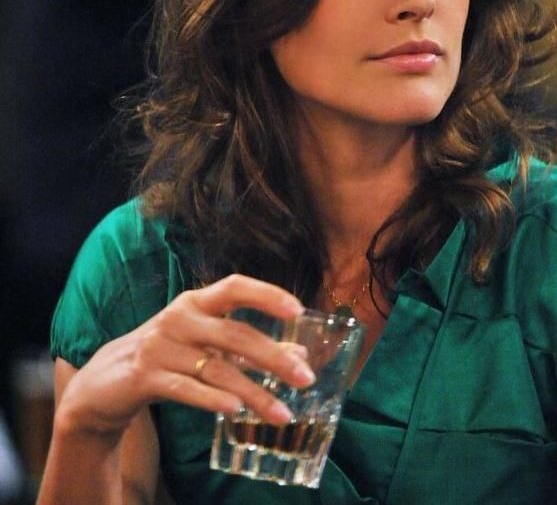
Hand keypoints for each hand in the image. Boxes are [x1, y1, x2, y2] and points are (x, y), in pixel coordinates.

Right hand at [55, 274, 314, 436]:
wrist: (107, 380)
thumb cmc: (170, 355)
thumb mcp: (208, 345)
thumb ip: (250, 348)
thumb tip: (300, 355)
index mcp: (197, 303)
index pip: (235, 287)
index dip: (267, 295)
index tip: (298, 310)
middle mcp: (179, 318)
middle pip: (235, 335)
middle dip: (274, 358)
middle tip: (306, 379)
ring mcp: (160, 346)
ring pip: (217, 369)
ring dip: (255, 393)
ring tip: (283, 413)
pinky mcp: (145, 376)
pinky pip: (186, 388)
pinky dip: (213, 399)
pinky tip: (237, 410)